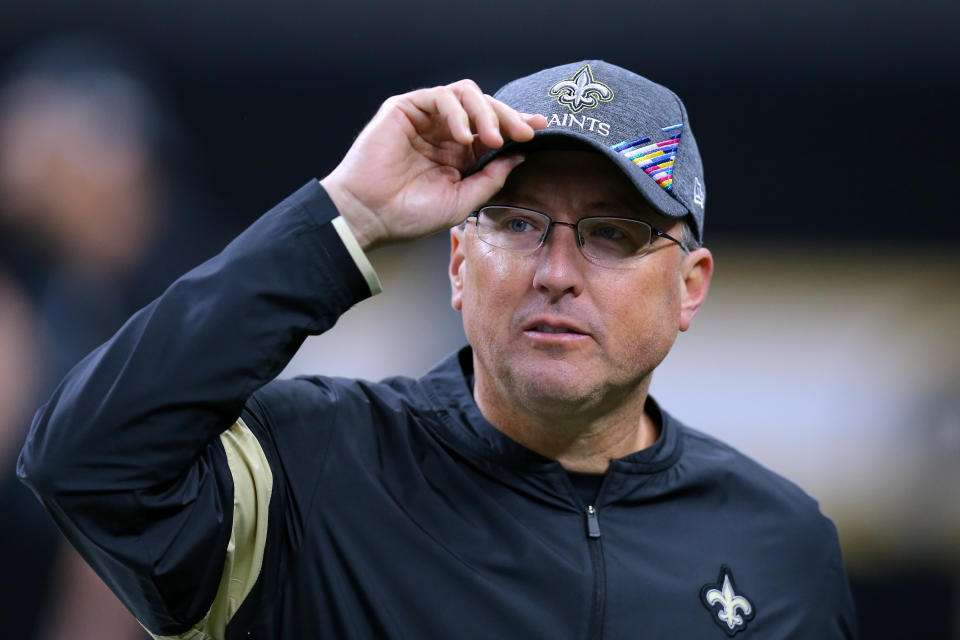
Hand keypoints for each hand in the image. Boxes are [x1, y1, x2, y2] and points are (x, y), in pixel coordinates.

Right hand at [320, 80, 546, 250]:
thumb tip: (520, 156)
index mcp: (458, 154)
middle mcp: (443, 132)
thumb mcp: (462, 201)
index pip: (493, 129)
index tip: (541, 128)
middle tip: (524, 132)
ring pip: (466, 94)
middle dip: (508, 117)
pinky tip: (463, 136)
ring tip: (493, 140)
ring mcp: (425, 118)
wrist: (370, 216)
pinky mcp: (405, 108)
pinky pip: (441, 96)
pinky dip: (457, 112)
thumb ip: (491, 178)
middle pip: (484, 107)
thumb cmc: (409, 215)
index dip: (517, 125)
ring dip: (486, 113)